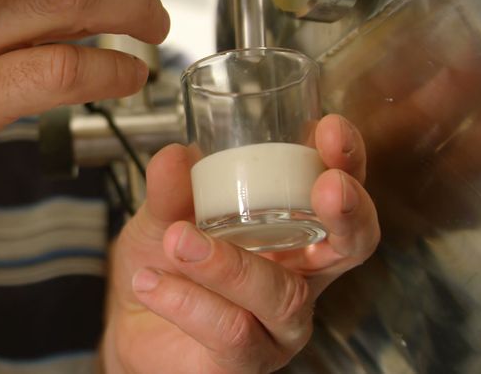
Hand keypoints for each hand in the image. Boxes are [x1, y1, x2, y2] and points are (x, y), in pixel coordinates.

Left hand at [102, 115, 379, 372]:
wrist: (130, 325)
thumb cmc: (166, 266)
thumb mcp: (162, 216)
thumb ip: (169, 189)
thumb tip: (179, 154)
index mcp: (292, 230)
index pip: (340, 194)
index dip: (346, 163)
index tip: (330, 129)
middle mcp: (298, 277)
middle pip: (350, 248)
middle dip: (345, 213)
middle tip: (326, 185)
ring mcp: (278, 324)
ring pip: (281, 294)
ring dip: (229, 263)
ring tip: (180, 239)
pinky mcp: (249, 360)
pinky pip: (232, 331)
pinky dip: (188, 302)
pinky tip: (152, 283)